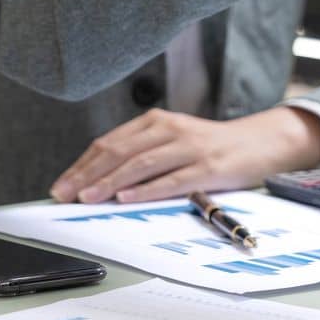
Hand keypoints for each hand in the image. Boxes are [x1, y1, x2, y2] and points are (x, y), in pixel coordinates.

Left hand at [49, 107, 319, 204]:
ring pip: (141, 164)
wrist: (258, 142)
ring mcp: (188, 148)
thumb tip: (98, 180)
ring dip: (110, 182)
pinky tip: (126, 198)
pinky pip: (172, 179)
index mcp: (155, 121)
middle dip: (87, 174)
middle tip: (63, 194)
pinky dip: (146, 190)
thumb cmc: (209, 146)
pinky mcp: (207, 168)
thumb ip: (142, 153)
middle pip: (119, 151)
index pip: (109, 143)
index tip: (61, 185)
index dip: (82, 164)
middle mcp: (169, 129)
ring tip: (87, 198)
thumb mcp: (172, 140)